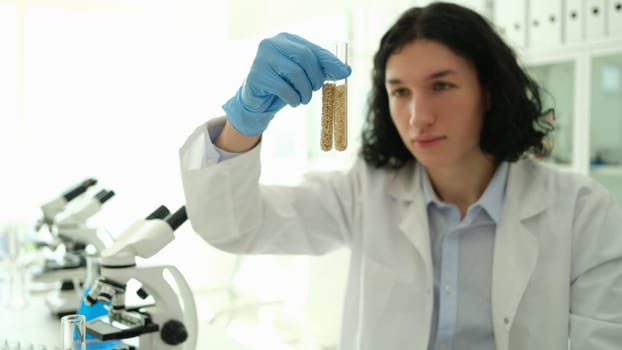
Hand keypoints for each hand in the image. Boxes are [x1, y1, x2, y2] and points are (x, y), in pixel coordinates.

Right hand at [222, 32, 351, 135]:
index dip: (329, 61)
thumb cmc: (283, 85)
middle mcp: (272, 44)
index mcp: (286, 39)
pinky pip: (283, 87)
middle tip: (315, 90)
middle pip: (304, 57)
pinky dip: (293, 98)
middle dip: (315, 77)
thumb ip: (322, 70)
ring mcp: (262, 58)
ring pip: (295, 73)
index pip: (313, 48)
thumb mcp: (304, 76)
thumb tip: (346, 71)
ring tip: (303, 99)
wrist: (257, 101)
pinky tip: (293, 102)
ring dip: (305, 91)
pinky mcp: (256, 75)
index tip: (344, 73)